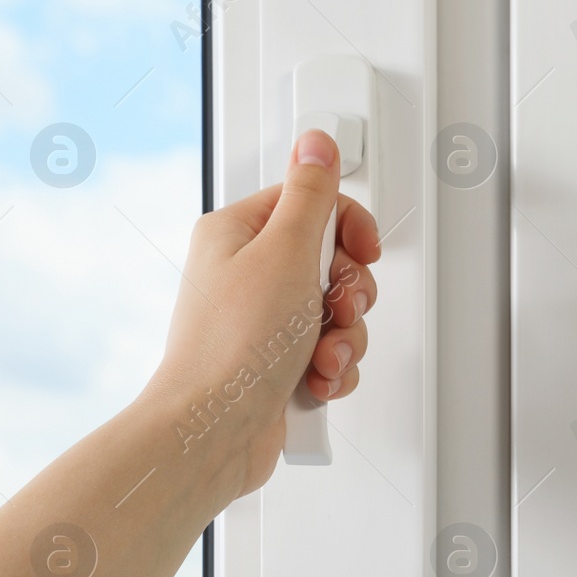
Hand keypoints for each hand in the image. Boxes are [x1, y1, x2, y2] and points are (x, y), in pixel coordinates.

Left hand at [145, 128, 380, 496]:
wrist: (213, 433)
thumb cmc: (234, 348)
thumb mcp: (286, 252)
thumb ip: (311, 195)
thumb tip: (316, 143)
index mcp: (237, 234)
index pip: (312, 204)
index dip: (348, 229)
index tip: (362, 251)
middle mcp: (247, 275)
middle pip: (333, 262)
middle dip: (350, 294)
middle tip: (333, 308)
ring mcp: (263, 324)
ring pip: (337, 314)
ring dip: (344, 338)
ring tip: (321, 355)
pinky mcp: (277, 366)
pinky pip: (329, 355)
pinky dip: (333, 369)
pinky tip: (315, 380)